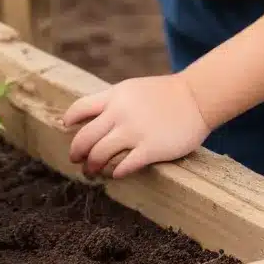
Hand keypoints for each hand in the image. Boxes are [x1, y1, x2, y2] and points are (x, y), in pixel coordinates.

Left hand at [62, 74, 210, 179]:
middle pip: (85, 138)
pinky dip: (116, 172)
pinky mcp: (150, 149)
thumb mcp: (132, 89)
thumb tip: (91, 116)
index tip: (67, 129)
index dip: (69, 120)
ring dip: (92, 167)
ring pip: (100, 155)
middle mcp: (120, 114)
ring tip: (93, 172)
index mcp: (114, 96)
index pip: (80, 108)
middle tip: (77, 160)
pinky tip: (116, 174)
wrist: (196, 97)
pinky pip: (124, 166)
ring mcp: (135, 132)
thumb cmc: (165, 94)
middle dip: (77, 152)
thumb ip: (112, 101)